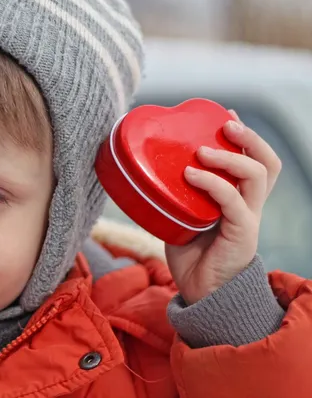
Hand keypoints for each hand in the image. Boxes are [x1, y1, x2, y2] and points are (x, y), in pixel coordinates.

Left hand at [165, 110, 281, 304]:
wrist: (201, 294)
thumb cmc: (190, 255)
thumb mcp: (180, 217)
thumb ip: (174, 196)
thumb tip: (142, 173)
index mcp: (238, 199)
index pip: (254, 161)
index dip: (246, 136)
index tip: (225, 115)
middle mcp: (249, 205)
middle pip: (266, 162)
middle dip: (249, 137)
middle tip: (226, 123)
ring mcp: (248, 219)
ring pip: (257, 175)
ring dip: (229, 156)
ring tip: (203, 150)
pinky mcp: (242, 234)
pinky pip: (233, 201)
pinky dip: (213, 184)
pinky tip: (191, 176)